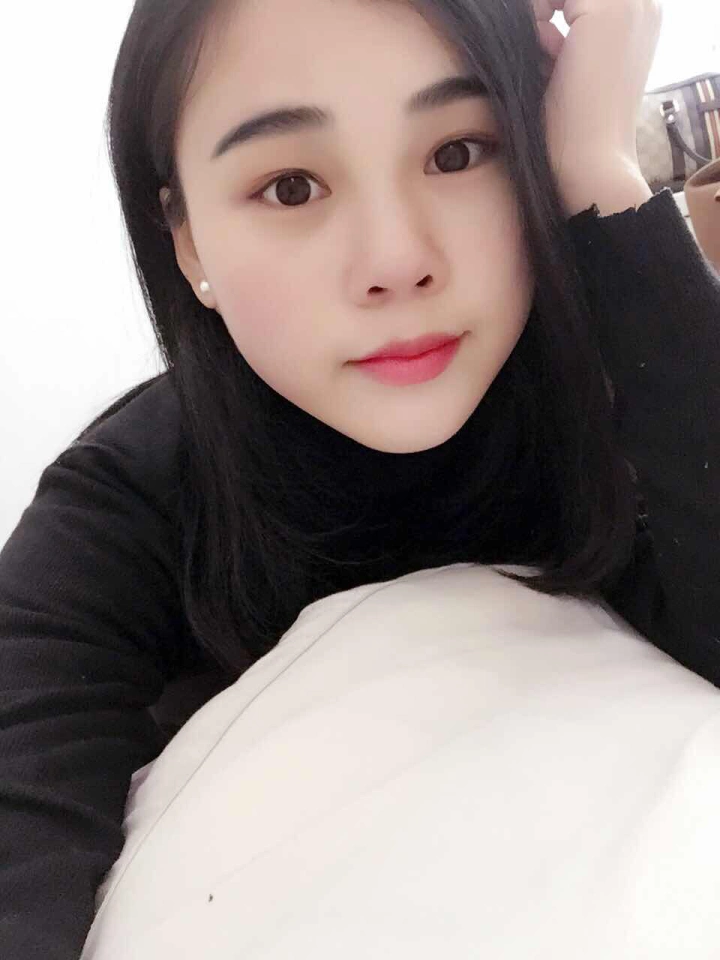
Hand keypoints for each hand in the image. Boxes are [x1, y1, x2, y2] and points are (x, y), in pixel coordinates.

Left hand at [532, 0, 663, 214]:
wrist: (591, 159)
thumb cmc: (575, 124)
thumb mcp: (570, 64)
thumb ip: (560, 31)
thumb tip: (528, 11)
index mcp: (640, 17)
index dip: (552, 11)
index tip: (542, 46)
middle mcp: (643, 3)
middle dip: (544, 11)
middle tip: (542, 54)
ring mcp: (629, 3)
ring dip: (538, 17)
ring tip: (545, 61)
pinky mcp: (607, 11)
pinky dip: (536, 20)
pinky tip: (546, 57)